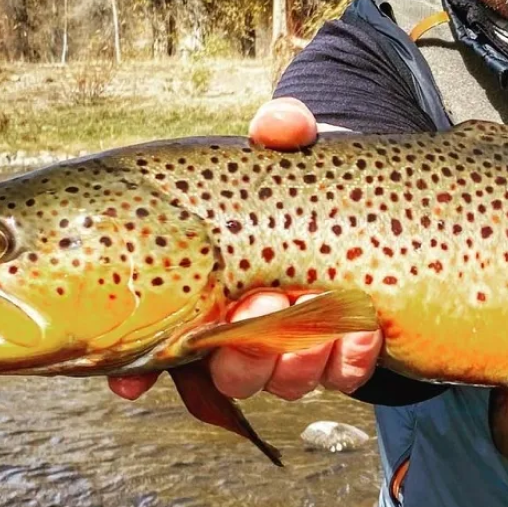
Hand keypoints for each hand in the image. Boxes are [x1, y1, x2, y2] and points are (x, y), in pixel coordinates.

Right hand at [108, 98, 383, 402]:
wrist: (374, 200)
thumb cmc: (308, 178)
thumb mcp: (292, 149)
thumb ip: (283, 128)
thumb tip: (281, 123)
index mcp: (213, 292)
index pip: (165, 347)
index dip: (141, 374)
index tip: (133, 383)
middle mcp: (249, 332)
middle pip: (230, 373)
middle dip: (241, 355)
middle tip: (259, 304)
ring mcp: (299, 348)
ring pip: (284, 382)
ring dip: (295, 359)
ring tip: (311, 311)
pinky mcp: (348, 353)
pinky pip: (345, 374)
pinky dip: (351, 356)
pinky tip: (363, 329)